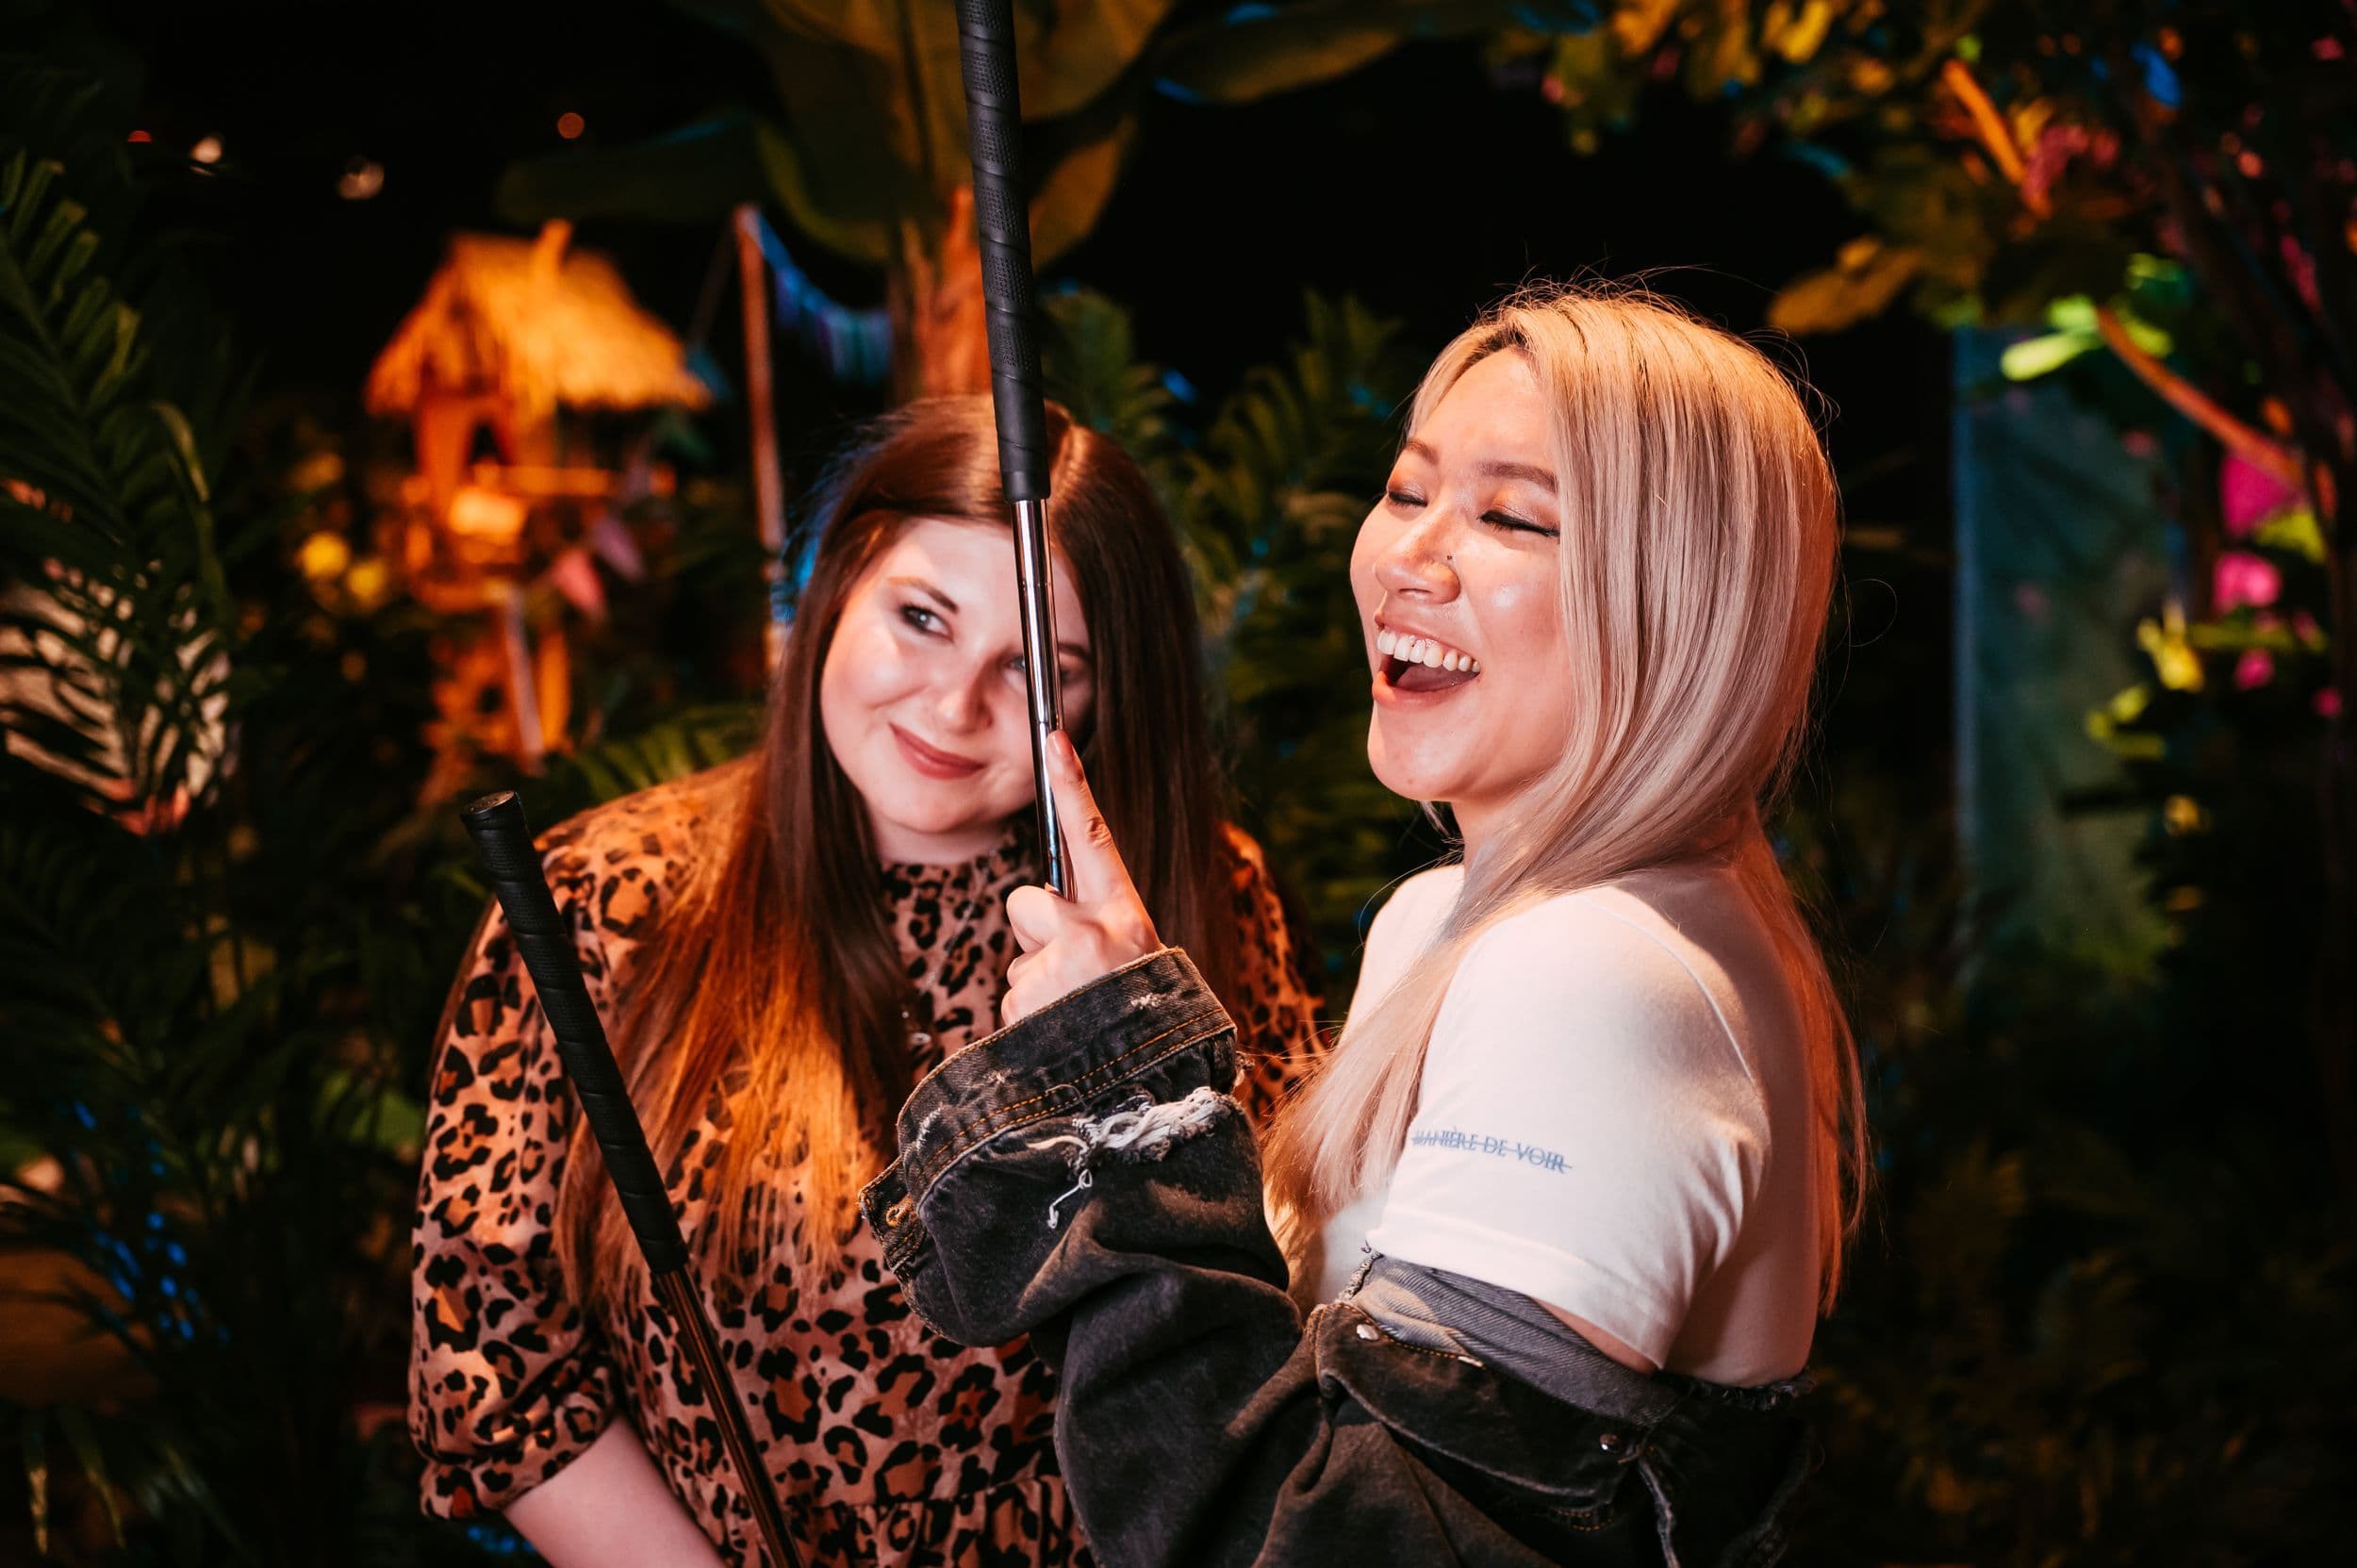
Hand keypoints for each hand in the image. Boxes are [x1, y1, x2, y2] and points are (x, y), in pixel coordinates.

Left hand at [1001, 731, 1160, 1025]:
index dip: (1073, 786)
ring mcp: (1056, 970)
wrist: (1146, 1092)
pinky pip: (1009, 1001)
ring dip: (1036, 989)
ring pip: (1018, 963)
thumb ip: (1094, 927)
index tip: (1053, 737)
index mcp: (1127, 915)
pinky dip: (1027, 1023)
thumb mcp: (1135, 961)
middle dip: (1036, 935)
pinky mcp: (1024, 1005)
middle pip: (1027, 903)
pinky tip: (1061, 1041)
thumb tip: (1040, 916)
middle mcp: (1091, 933)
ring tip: (1075, 1020)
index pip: (1094, 837)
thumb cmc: (1143, 1022)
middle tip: (1073, 977)